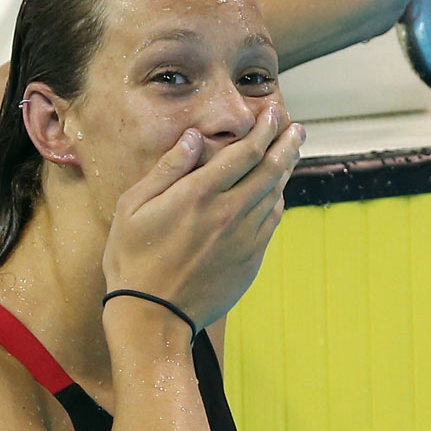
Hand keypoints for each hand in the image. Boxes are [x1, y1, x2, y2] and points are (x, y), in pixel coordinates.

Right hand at [102, 105, 303, 329]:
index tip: (271, 113)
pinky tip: (275, 192)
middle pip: (271, 169)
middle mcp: (229, 213)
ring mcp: (244, 238)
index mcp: (199, 195)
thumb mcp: (134, 207)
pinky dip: (277, 200)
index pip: (245, 152)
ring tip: (291, 151)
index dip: (263, 129)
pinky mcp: (251, 260)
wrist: (153, 316)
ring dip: (286, 169)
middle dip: (287, 143)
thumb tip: (193, 137)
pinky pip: (271, 221)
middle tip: (296, 127)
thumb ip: (167, 169)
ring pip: (276, 194)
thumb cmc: (134, 259)